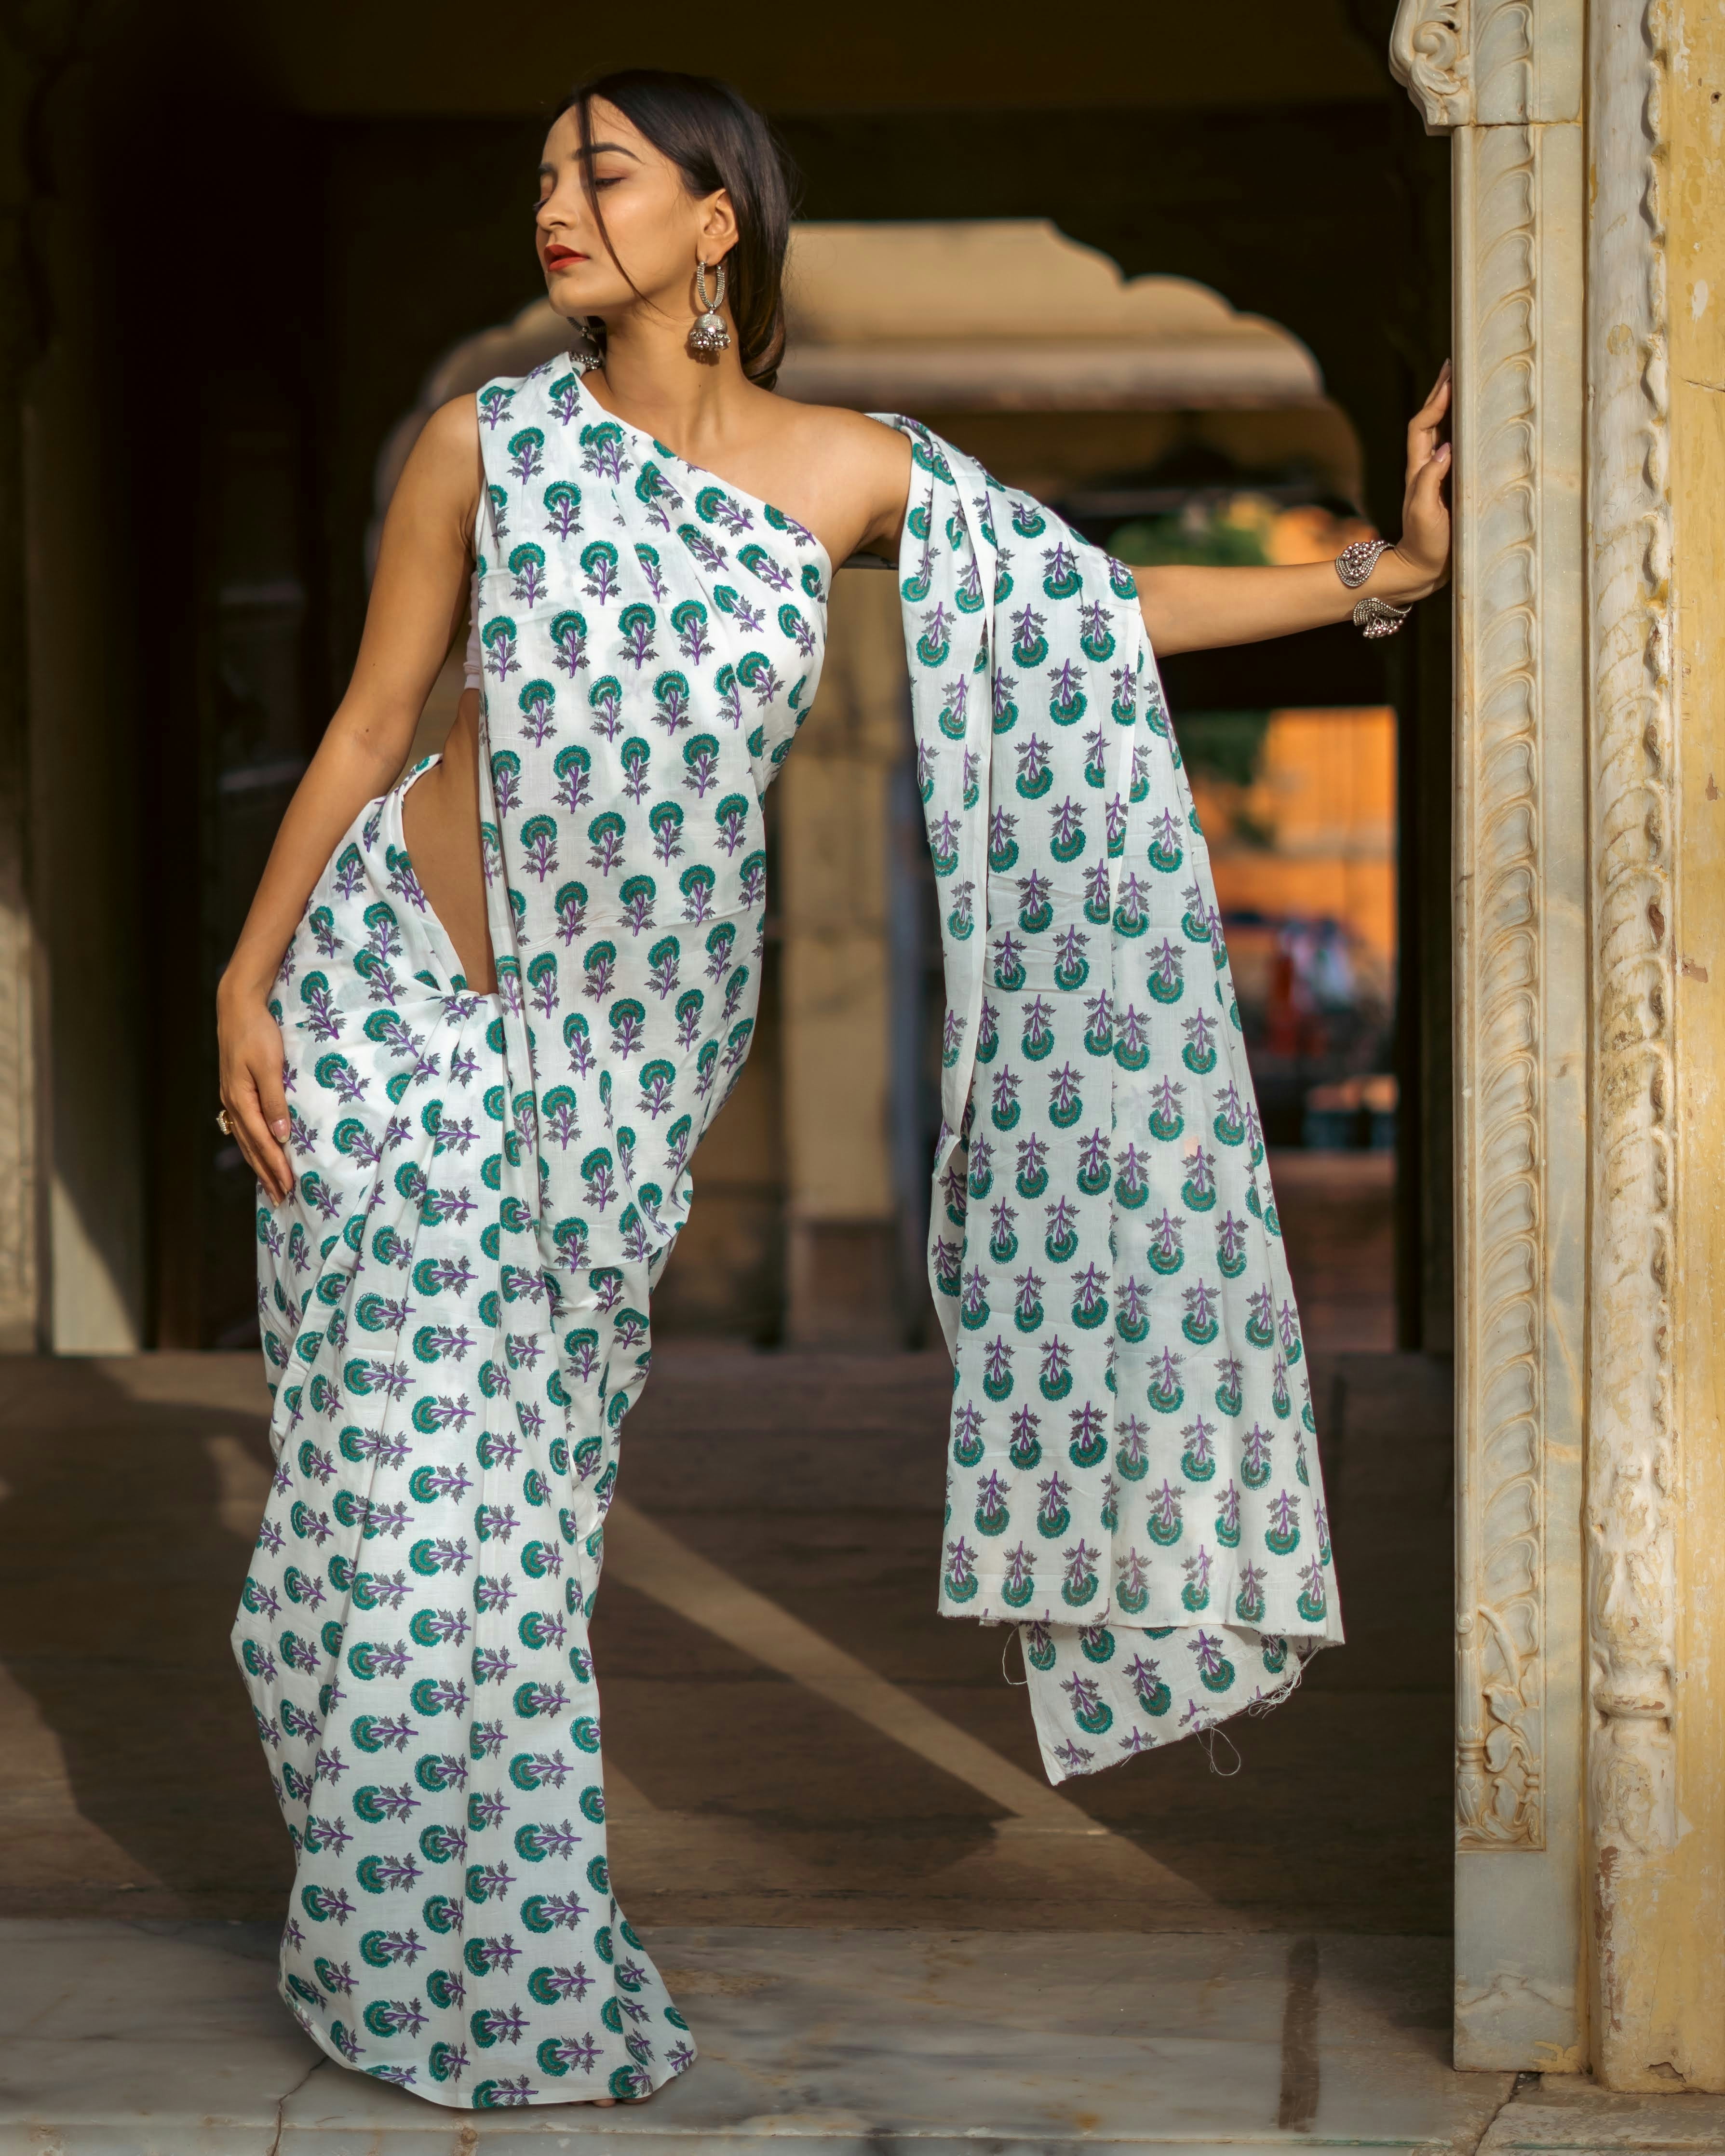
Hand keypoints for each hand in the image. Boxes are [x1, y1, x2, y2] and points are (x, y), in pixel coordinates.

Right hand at [219, 987, 292, 1204]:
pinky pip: (244, 1128)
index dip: (275, 1166)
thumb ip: (275, 1100)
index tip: (288, 1187)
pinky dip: (253, 1146)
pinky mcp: (235, 1091)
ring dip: (259, 1164)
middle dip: (267, 1174)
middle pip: (251, 1147)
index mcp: (241, 1099)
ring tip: (271, 1185)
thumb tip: (281, 1135)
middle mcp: (233, 1103)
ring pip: (246, 1140)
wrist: (237, 1007)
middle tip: (281, 1198)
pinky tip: (260, 1153)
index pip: (262, 1142)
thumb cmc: (257, 1032)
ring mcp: (232, 1098)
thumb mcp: (269, 1065)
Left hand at [1383, 361, 1451, 597]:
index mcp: (1419, 470)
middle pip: (1433, 422)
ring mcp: (1440, 477)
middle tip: (1456, 367)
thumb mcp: (1423, 512)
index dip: (1435, 400)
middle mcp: (1428, 468)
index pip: (1424, 425)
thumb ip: (1430, 480)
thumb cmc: (1422, 543)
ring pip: (1446, 434)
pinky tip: (1479, 425)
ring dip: (1454, 409)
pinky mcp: (1452, 488)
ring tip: (1467, 385)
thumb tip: (1447, 448)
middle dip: (1443, 394)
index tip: (1449, 375)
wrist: (1422, 570)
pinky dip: (1466, 433)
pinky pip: (1460, 452)